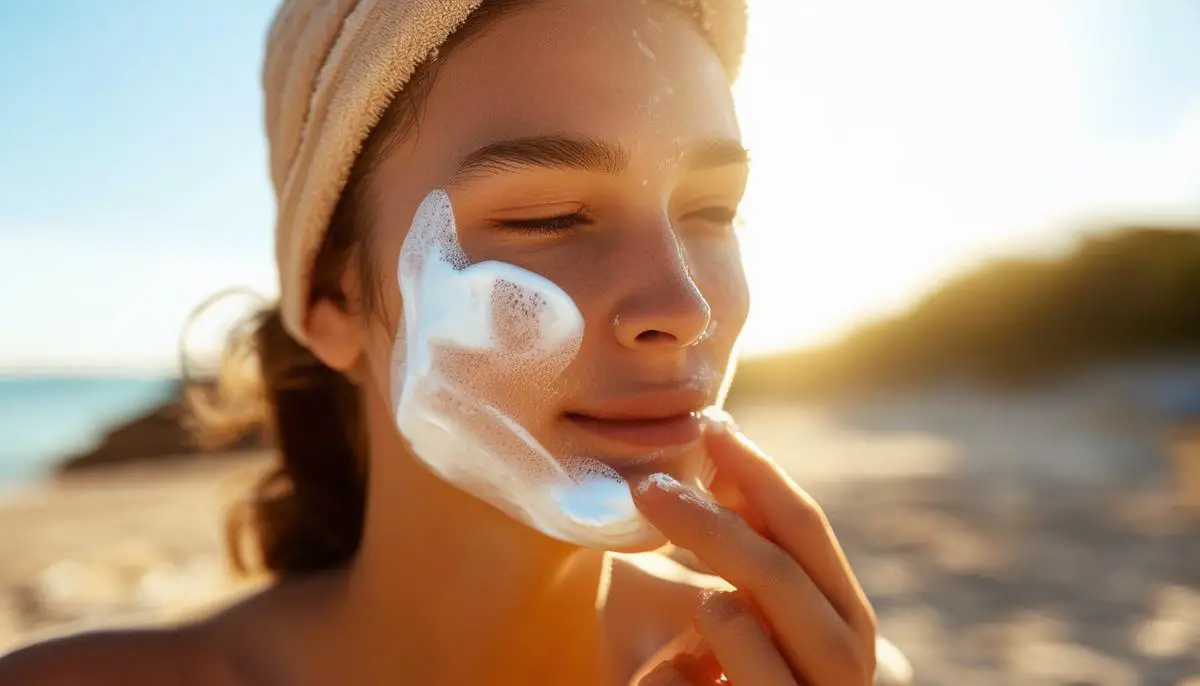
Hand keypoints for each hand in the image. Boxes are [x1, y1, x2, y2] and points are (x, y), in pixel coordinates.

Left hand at [633, 420, 877, 684]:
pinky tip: (657, 680)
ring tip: (687, 608)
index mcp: (842, 621)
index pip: (806, 530)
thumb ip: (741, 540)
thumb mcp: (733, 603)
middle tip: (646, 486)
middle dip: (710, 524)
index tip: (708, 426)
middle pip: (780, 576)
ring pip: (747, 636)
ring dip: (705, 611)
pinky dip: (666, 680)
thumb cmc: (712, 676)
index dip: (757, 472)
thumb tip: (717, 441)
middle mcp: (844, 670)